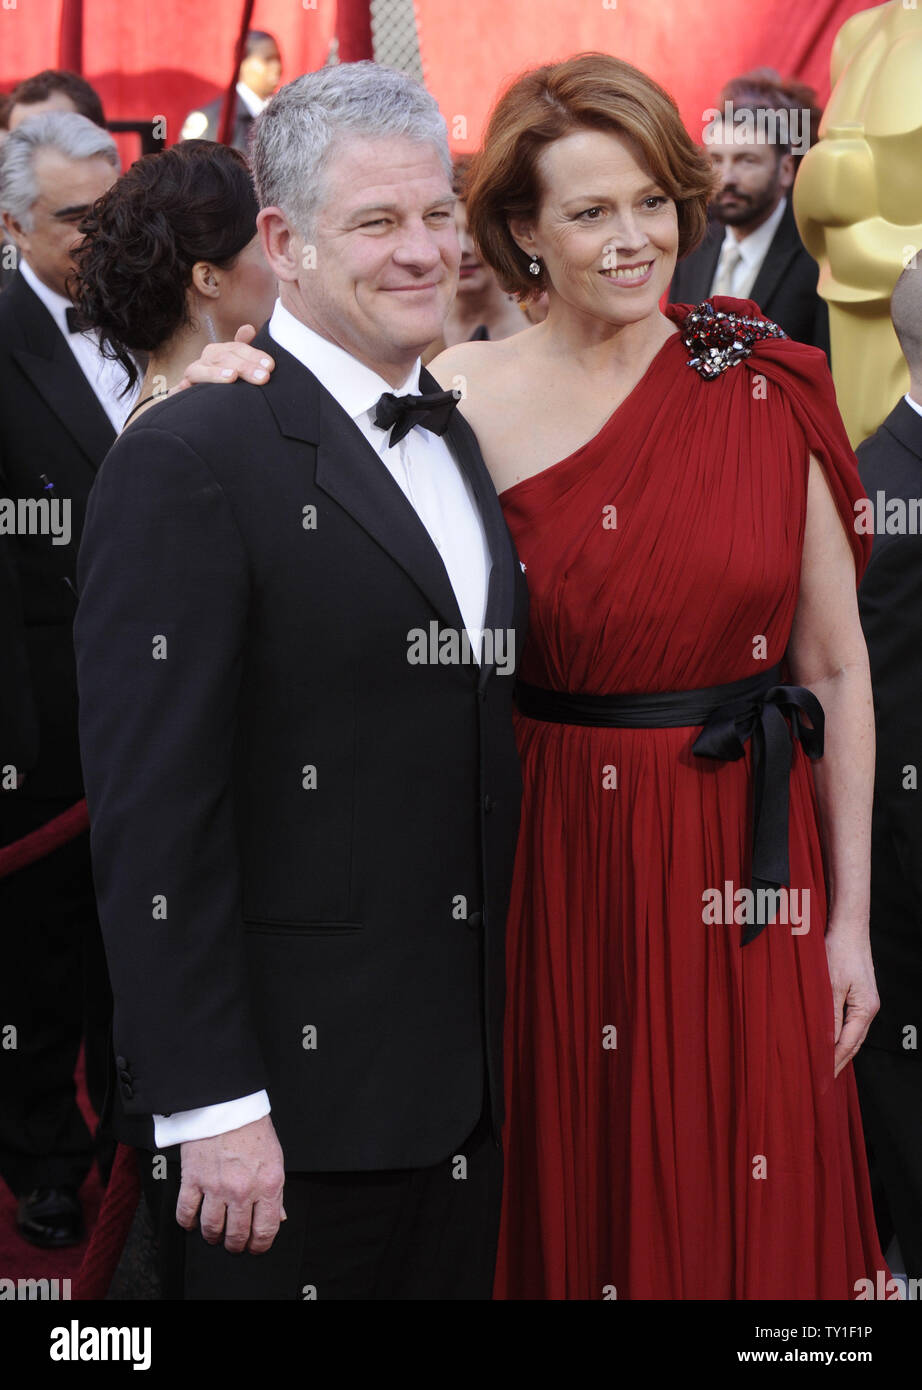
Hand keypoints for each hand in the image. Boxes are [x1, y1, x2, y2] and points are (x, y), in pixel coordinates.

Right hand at [174, 324, 275, 392]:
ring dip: (216, 373)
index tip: (270, 366)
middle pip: (222, 357)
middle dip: (244, 366)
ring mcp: (191, 376)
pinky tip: (189, 389)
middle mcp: (205, 362)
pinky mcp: (180, 392)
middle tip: (263, 377)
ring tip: (232, 377)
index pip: (237, 348)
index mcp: (220, 353)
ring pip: (200, 370)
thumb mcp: (237, 366)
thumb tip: (248, 328)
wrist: (200, 404)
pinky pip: (179, 390)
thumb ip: (245, 349)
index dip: (254, 355)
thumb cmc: (225, 382)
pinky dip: (182, 390)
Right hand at [176, 1113, 285, 1252]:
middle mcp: (242, 1190)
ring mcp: (216, 1186)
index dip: (260, 1246)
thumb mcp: (275, 1160)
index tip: (255, 1247)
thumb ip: (275, 1192)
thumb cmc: (252, 1129)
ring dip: (213, 1237)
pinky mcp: (193, 1179)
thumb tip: (277, 1217)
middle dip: (236, 1245)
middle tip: (234, 1243)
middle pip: (237, 1235)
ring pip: (211, 1229)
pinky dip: (187, 1223)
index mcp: (268, 1184)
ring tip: (214, 1234)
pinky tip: (192, 1222)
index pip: (266, 1230)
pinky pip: (186, 1213)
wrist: (227, 1104)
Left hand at [825, 926, 878, 1076]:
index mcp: (865, 1009)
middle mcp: (869, 1009)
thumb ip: (830, 1015)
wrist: (849, 928)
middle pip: (853, 1043)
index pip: (848, 1043)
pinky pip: (850, 1023)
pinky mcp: (859, 996)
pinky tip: (830, 1041)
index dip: (834, 1061)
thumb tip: (826, 1041)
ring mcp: (866, 1003)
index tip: (821, 1077)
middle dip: (838, 1062)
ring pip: (852, 1034)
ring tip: (825, 1067)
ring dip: (839, 1050)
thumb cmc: (839, 952)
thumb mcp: (830, 985)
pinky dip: (840, 1035)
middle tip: (822, 1080)